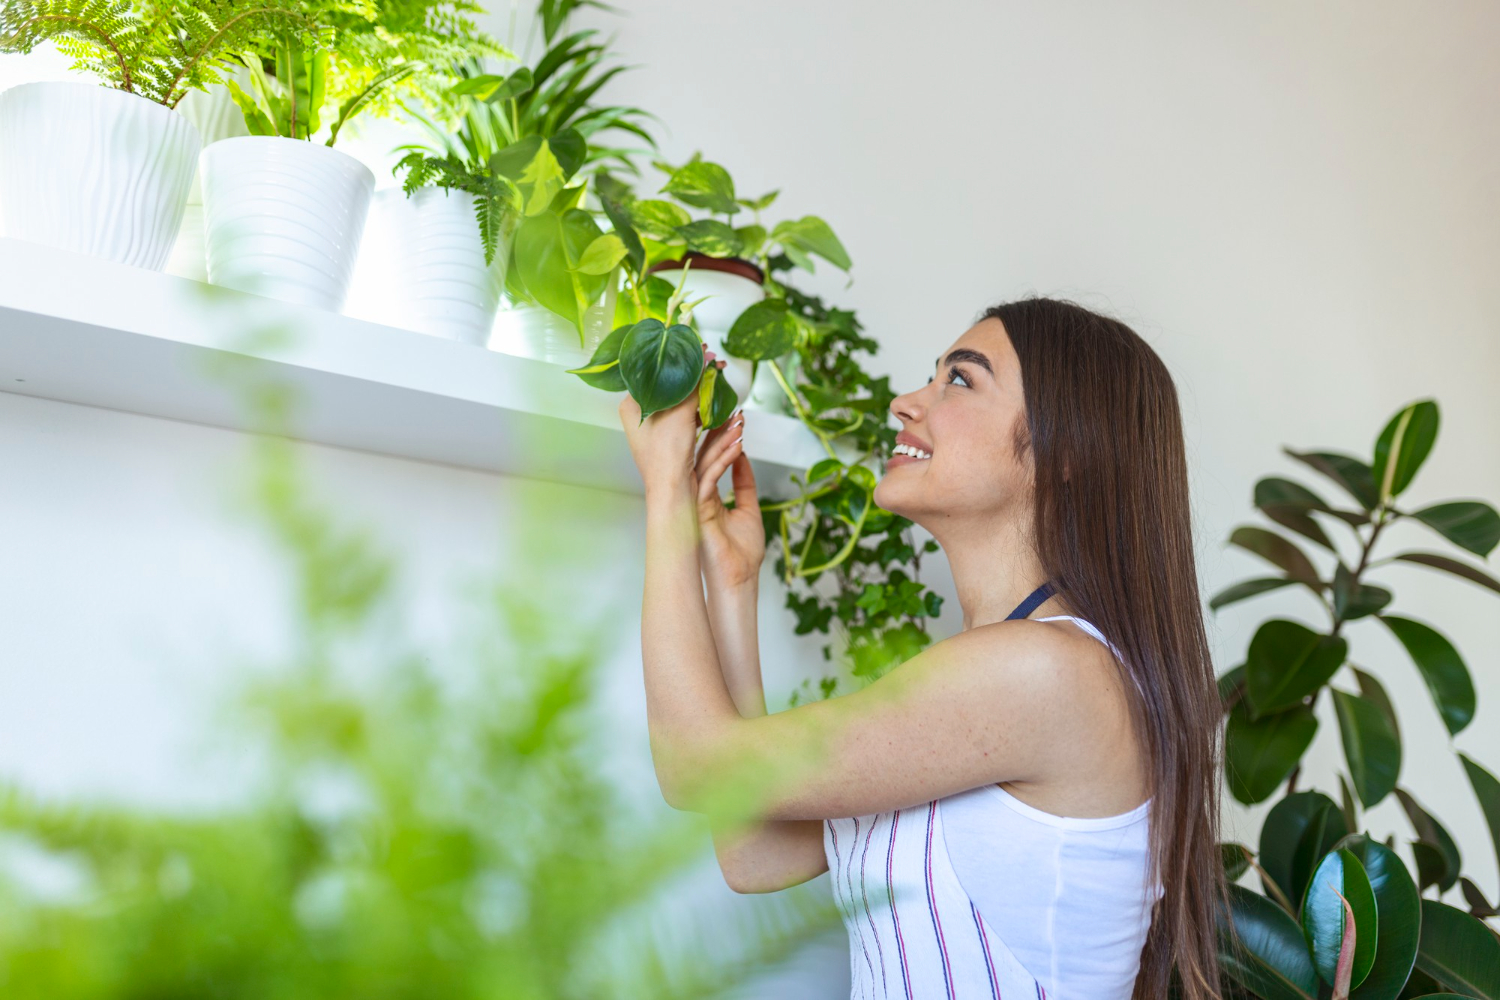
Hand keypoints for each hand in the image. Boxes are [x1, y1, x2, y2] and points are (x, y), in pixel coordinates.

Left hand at [619, 343, 723, 494]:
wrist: (673, 493)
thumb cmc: (666, 456)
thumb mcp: (680, 412)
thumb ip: (694, 383)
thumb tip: (706, 357)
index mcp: (632, 407)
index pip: (654, 372)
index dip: (678, 359)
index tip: (699, 350)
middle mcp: (641, 416)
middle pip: (669, 385)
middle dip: (694, 375)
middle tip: (713, 363)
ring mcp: (656, 428)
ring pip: (681, 400)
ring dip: (701, 390)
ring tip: (718, 378)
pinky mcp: (672, 440)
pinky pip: (687, 416)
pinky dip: (702, 407)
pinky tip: (716, 400)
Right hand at [695, 406, 763, 590]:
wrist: (739, 579)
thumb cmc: (743, 552)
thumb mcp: (749, 509)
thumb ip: (744, 484)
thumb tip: (742, 457)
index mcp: (706, 495)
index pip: (710, 460)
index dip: (721, 438)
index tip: (734, 419)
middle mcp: (697, 496)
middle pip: (704, 456)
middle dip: (718, 433)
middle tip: (733, 411)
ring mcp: (695, 502)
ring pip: (705, 464)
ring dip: (722, 442)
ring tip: (737, 423)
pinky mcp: (698, 510)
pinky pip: (710, 479)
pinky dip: (723, 462)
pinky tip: (737, 448)